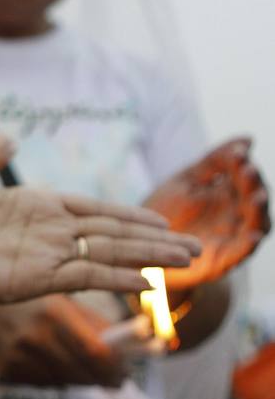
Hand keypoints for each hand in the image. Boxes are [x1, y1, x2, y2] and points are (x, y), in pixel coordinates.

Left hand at [0, 133, 201, 306]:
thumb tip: (10, 138)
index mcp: (28, 209)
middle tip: (194, 247)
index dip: (125, 215)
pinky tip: (146, 279)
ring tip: (188, 260)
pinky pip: (83, 276)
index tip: (158, 220)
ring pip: (106, 255)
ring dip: (147, 257)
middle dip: (151, 239)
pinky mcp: (31, 279)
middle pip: (109, 234)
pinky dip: (116, 276)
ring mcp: (39, 258)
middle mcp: (41, 235)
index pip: (90, 211)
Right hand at [0, 295, 127, 387]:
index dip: (115, 367)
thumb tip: (132, 349)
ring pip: (66, 382)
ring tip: (82, 366)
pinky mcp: (7, 370)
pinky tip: (50, 364)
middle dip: (104, 379)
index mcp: (54, 311)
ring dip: (81, 379)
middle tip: (117, 380)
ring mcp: (18, 355)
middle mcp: (35, 335)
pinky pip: (45, 384)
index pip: (95, 350)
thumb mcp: (62, 302)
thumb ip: (95, 324)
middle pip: (83, 372)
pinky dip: (56, 379)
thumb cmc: (32, 302)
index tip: (127, 374)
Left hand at [143, 137, 269, 290]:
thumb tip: (248, 139)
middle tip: (247, 169)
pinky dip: (249, 245)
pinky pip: (242, 253)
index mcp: (228, 192)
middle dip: (252, 183)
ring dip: (258, 211)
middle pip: (253, 197)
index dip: (242, 163)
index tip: (237, 152)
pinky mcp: (223, 259)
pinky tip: (252, 235)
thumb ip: (214, 161)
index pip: (244, 175)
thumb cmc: (166, 210)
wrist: (141, 245)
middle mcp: (236, 213)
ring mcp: (232, 236)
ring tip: (255, 197)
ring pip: (255, 223)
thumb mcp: (187, 180)